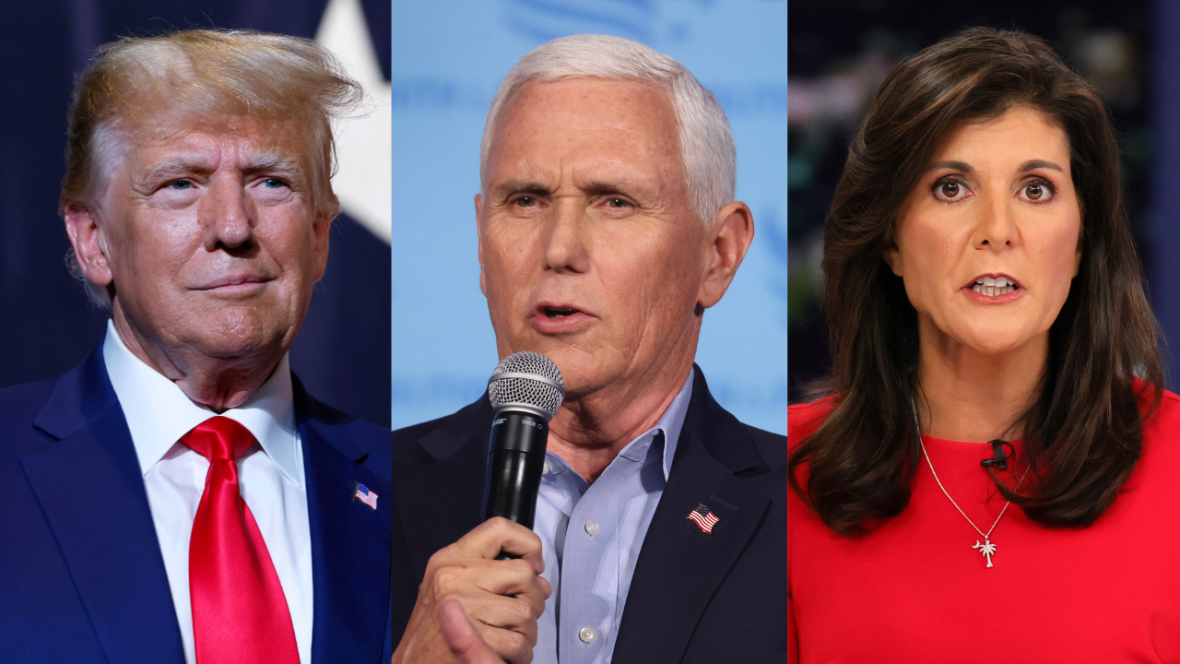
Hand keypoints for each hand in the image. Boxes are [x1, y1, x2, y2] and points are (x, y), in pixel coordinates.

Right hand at [392, 517, 550, 663]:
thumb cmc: (433, 633)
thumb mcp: (452, 590)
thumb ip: (494, 578)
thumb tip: (540, 582)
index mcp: (449, 559)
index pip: (499, 529)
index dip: (527, 544)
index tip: (533, 564)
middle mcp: (453, 576)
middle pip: (524, 573)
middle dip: (533, 599)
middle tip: (521, 615)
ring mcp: (462, 605)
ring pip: (526, 611)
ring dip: (527, 632)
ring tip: (510, 639)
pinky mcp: (472, 637)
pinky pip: (518, 642)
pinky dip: (521, 654)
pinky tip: (507, 655)